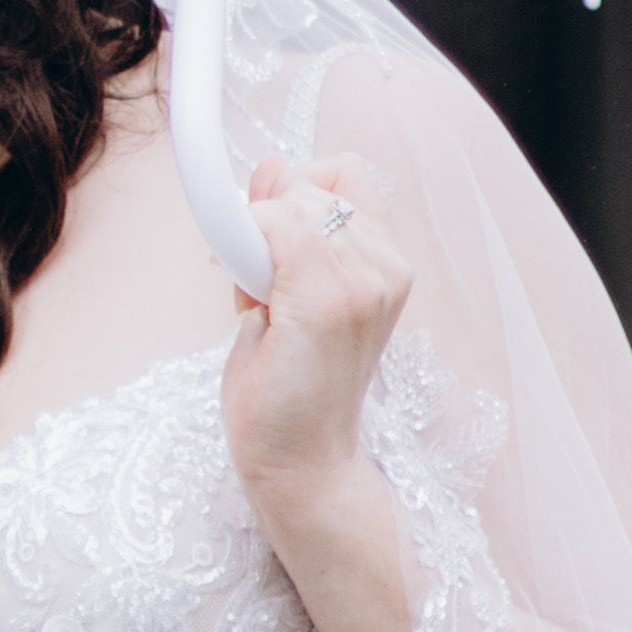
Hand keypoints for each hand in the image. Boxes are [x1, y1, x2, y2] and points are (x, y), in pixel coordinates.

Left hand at [221, 155, 411, 539]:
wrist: (300, 464)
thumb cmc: (288, 390)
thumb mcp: (283, 294)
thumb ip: (281, 231)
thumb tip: (270, 168)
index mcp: (385, 264)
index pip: (343, 173)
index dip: (297, 192)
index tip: (271, 241)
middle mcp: (386, 265)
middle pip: (313, 180)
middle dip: (271, 218)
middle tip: (263, 287)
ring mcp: (363, 281)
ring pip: (291, 200)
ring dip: (257, 242)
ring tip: (265, 308)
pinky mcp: (328, 300)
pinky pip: (273, 225)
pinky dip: (246, 250)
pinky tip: (255, 305)